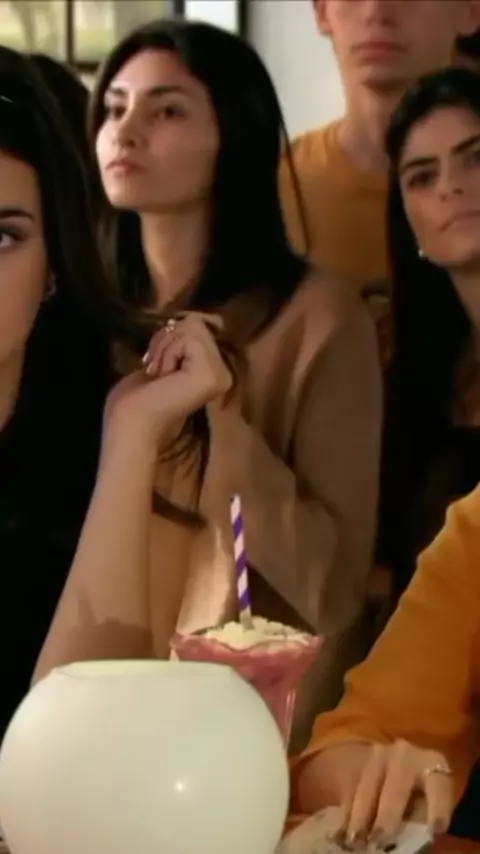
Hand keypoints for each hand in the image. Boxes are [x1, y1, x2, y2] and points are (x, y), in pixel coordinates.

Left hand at [105, 313, 232, 447]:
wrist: (130, 425)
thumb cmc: (136, 400)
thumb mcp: (162, 359)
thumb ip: (179, 341)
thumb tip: (193, 317)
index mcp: (213, 373)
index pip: (197, 327)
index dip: (170, 340)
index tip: (157, 370)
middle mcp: (224, 373)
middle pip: (196, 323)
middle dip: (167, 342)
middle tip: (158, 373)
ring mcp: (221, 375)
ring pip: (192, 326)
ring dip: (166, 348)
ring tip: (161, 376)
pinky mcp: (211, 374)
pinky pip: (188, 337)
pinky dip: (168, 352)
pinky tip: (164, 377)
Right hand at [325, 741, 452, 846]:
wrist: (395, 766)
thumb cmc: (420, 793)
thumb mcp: (429, 801)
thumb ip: (425, 819)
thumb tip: (420, 839)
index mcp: (432, 763)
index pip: (436, 785)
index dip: (437, 808)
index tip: (435, 830)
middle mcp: (404, 755)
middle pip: (396, 788)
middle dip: (387, 816)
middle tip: (380, 840)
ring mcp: (376, 756)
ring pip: (367, 789)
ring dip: (360, 818)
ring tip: (357, 842)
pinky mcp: (355, 765)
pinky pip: (349, 792)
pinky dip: (345, 816)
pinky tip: (342, 836)